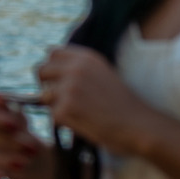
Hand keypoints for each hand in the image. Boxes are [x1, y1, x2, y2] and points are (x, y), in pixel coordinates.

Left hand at [36, 45, 152, 156]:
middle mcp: (76, 68)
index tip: (59, 81)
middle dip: (46, 85)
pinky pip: (52, 115)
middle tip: (60, 100)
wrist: (138, 125)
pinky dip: (63, 122)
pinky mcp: (66, 108)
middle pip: (41, 70)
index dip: (52, 68)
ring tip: (77, 114)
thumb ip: (80, 68)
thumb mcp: (102, 74)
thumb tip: (51, 70)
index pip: (52, 53)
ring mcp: (69, 88)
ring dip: (55, 106)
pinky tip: (82, 123)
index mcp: (86, 57)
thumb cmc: (122, 104)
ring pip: (44, 96)